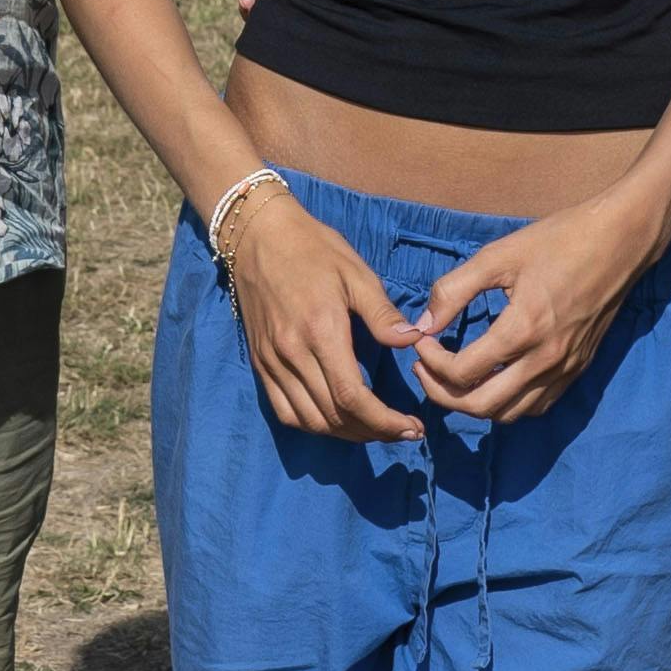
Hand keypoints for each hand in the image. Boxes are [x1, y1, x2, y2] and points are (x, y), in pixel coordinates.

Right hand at [219, 182, 423, 442]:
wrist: (257, 235)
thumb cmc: (313, 248)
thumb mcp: (356, 273)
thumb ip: (383, 313)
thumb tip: (413, 342)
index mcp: (321, 331)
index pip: (352, 397)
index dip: (385, 422)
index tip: (412, 427)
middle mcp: (292, 354)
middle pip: (334, 416)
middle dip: (373, 432)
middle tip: (403, 432)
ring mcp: (272, 362)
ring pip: (309, 421)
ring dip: (345, 435)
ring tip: (375, 430)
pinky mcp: (260, 363)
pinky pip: (285, 411)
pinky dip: (313, 426)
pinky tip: (337, 421)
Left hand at [403, 184, 668, 426]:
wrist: (620, 240)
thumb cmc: (558, 240)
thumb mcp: (498, 255)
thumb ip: (454, 290)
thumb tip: (423, 323)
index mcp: (523, 329)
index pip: (462, 372)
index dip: (430, 362)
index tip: (420, 341)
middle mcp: (545, 359)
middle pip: (481, 406)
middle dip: (443, 394)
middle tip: (425, 369)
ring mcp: (565, 368)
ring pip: (510, 413)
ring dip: (474, 403)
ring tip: (454, 378)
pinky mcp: (578, 368)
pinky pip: (537, 405)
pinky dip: (508, 403)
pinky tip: (494, 379)